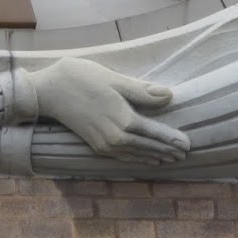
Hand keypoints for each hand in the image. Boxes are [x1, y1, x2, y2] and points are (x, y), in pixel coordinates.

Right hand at [30, 57, 189, 166]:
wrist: (50, 90)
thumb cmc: (82, 78)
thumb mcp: (115, 79)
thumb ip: (141, 91)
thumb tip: (169, 95)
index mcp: (124, 120)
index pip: (155, 134)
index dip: (172, 139)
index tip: (188, 144)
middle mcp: (116, 138)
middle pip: (148, 147)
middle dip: (167, 150)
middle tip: (185, 154)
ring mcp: (105, 144)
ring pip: (136, 154)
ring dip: (154, 157)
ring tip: (170, 159)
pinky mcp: (96, 145)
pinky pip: (122, 156)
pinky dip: (137, 158)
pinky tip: (143, 159)